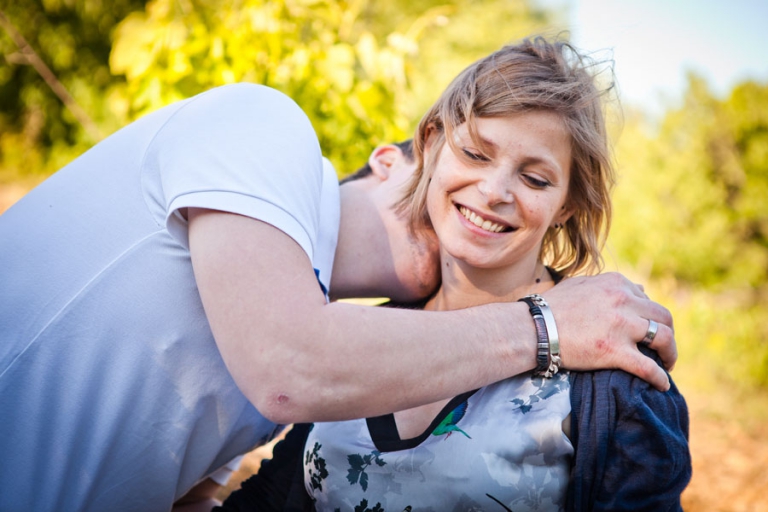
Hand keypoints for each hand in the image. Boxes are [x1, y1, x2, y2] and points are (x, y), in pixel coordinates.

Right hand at [542, 272, 675, 390]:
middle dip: (668, 334)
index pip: (647, 299)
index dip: (651, 317)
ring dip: (670, 354)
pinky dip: (659, 378)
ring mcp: (621, 326)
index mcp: (616, 284)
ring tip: (667, 365)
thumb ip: (606, 285)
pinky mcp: (614, 351)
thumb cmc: (550, 308)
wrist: (533, 328)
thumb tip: (631, 288)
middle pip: (663, 317)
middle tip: (663, 349)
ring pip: (663, 339)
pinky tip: (662, 385)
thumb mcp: (579, 285)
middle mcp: (623, 300)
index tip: (647, 330)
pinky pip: (648, 367)